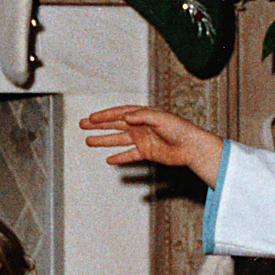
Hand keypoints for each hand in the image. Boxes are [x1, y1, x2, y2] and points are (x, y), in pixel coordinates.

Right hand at [80, 102, 224, 186]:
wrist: (191, 146)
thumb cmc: (179, 129)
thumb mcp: (160, 118)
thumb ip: (142, 116)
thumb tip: (125, 117)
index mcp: (142, 115)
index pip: (119, 113)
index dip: (104, 115)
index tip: (91, 118)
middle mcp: (140, 126)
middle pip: (115, 125)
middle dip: (98, 125)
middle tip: (82, 125)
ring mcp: (142, 139)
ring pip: (118, 139)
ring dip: (104, 140)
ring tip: (88, 142)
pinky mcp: (147, 152)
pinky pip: (129, 155)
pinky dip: (120, 157)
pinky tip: (109, 160)